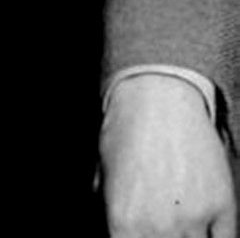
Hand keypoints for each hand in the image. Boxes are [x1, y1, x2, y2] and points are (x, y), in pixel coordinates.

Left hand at [100, 73, 235, 237]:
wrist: (157, 101)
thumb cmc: (124, 136)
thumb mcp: (103, 179)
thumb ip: (110, 213)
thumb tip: (119, 230)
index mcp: (121, 225)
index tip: (140, 235)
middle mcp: (157, 229)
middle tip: (163, 226)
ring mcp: (193, 220)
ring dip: (188, 237)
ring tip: (179, 219)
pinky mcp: (224, 207)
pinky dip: (215, 235)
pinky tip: (204, 226)